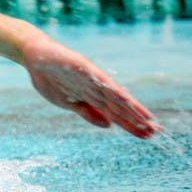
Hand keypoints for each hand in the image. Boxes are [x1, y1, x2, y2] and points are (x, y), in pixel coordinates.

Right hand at [21, 35, 160, 138]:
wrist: (34, 56)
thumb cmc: (50, 78)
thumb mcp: (68, 103)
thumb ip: (88, 112)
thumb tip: (109, 126)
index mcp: (92, 97)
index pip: (116, 114)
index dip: (131, 125)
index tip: (148, 135)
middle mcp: (97, 88)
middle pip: (121, 107)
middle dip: (137, 120)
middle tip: (156, 132)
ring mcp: (91, 77)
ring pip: (115, 96)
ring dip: (131, 107)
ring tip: (148, 119)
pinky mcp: (83, 67)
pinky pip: (99, 79)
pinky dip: (112, 89)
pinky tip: (126, 97)